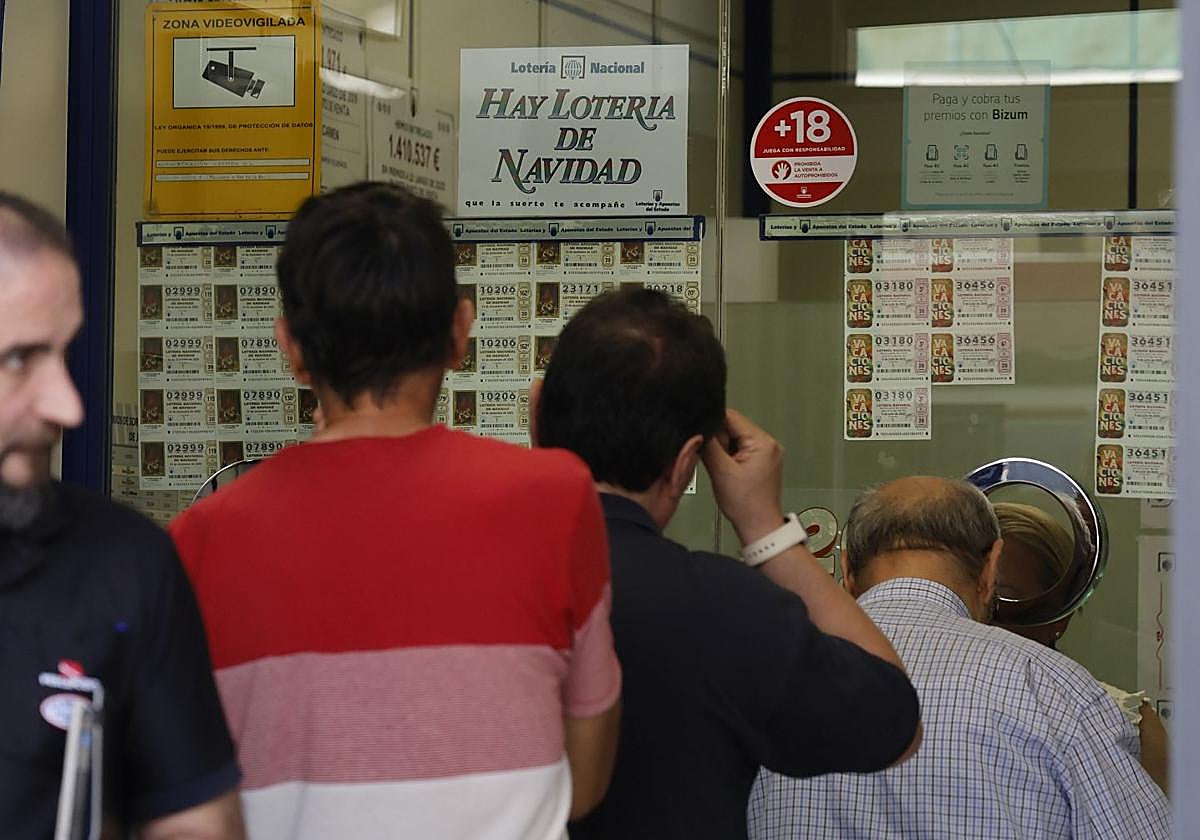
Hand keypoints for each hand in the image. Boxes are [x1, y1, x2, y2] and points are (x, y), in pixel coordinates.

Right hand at [701, 409, 785, 544]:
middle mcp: (768, 444)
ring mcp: (766, 453)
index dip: (712, 424)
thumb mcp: (720, 471)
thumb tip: (699, 430)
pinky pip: (739, 450)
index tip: (701, 435)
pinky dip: (729, 458)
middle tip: (716, 461)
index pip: (732, 417)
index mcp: (762, 442)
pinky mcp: (761, 462)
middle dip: (718, 441)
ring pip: (734, 439)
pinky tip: (728, 472)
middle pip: (733, 427)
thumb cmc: (746, 505)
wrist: (758, 526)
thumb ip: (709, 446)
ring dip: (723, 450)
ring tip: (724, 470)